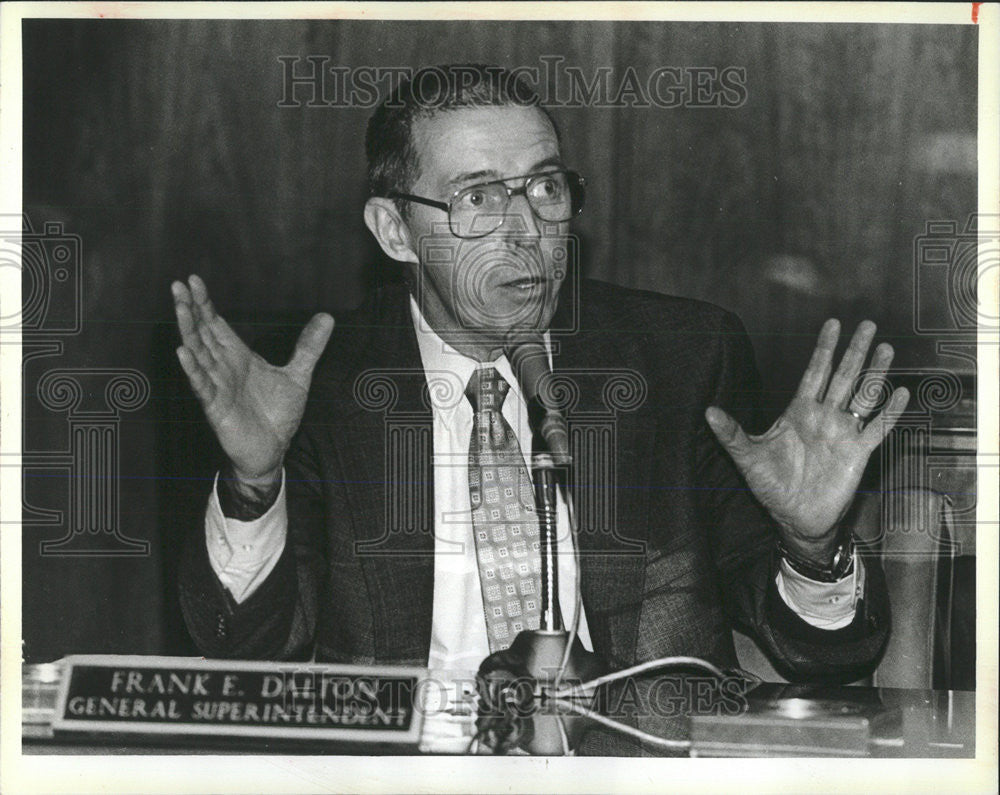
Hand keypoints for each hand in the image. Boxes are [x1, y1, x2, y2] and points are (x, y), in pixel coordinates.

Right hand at [172, 274, 333, 481]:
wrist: (274, 450)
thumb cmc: (278, 414)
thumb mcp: (299, 375)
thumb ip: (309, 346)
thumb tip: (327, 317)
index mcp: (239, 356)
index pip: (216, 324)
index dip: (205, 303)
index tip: (194, 281)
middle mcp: (224, 367)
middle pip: (202, 333)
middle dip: (190, 310)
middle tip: (178, 286)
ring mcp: (218, 386)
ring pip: (198, 354)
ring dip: (188, 332)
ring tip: (179, 309)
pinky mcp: (217, 407)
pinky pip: (202, 386)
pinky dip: (193, 369)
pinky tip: (183, 352)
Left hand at [705, 319, 908, 563]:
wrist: (795, 518)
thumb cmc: (771, 486)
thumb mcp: (748, 457)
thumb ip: (732, 433)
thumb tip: (708, 412)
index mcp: (799, 412)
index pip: (814, 372)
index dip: (824, 349)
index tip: (832, 324)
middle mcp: (824, 417)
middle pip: (843, 377)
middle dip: (855, 351)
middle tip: (868, 324)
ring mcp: (843, 433)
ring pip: (863, 397)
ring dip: (875, 374)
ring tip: (887, 349)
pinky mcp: (858, 453)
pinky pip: (877, 428)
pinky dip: (889, 412)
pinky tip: (901, 393)